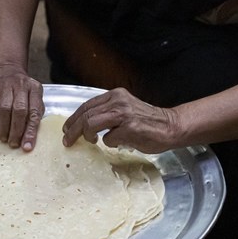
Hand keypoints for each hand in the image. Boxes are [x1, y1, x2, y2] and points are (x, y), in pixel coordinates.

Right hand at [0, 63, 44, 150]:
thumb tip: (29, 139)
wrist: (6, 69)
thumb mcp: (33, 97)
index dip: (30, 131)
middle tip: (13, 144)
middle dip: (16, 131)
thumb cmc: (22, 90)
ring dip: (4, 128)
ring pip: (4, 109)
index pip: (35, 112)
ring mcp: (4, 86)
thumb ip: (34, 115)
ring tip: (4, 139)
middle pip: (19, 110)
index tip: (27, 147)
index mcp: (35, 89)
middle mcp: (21, 85)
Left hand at [62, 88, 181, 153]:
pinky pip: (108, 139)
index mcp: (115, 95)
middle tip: (67, 140)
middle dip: (73, 130)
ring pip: (91, 124)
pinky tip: (120, 142)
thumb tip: (85, 125)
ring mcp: (123, 114)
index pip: (86, 105)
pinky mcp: (129, 128)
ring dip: (86, 135)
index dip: (73, 118)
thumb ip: (107, 113)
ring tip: (89, 141)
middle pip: (85, 115)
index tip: (66, 129)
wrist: (171, 126)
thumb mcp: (125, 109)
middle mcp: (118, 101)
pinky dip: (110, 143)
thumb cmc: (147, 121)